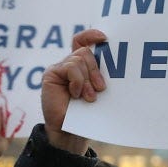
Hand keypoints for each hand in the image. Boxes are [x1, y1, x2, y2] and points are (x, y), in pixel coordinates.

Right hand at [41, 28, 106, 152]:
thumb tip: (115, 65)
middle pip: (86, 52)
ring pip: (79, 60)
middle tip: (101, 88)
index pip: (83, 42)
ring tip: (89, 97)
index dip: (91, 35)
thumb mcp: (97, 92)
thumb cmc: (87, 113)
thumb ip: (99, 77)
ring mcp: (60, 69)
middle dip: (96, 69)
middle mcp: (69, 64)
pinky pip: (70, 67)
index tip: (104, 37)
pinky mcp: (52, 74)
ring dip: (87, 79)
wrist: (69, 131)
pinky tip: (76, 94)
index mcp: (81, 67)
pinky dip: (77, 80)